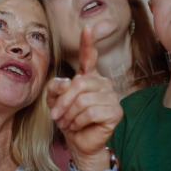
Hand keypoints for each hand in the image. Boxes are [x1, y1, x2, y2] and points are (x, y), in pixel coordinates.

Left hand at [48, 26, 122, 169]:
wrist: (78, 142)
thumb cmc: (68, 119)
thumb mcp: (54, 102)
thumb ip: (55, 88)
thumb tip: (66, 82)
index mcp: (89, 77)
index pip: (89, 57)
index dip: (88, 43)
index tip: (87, 29)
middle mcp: (103, 83)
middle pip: (79, 84)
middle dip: (63, 102)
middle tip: (56, 115)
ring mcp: (112, 96)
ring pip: (83, 100)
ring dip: (69, 114)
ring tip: (68, 122)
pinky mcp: (116, 112)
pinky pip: (91, 112)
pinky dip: (79, 121)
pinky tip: (79, 126)